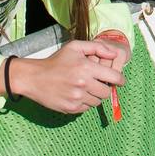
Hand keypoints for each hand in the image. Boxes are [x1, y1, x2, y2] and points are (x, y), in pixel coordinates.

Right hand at [6, 39, 126, 114]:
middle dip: (105, 87)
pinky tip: (77, 94)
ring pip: (97, 101)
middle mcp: (83, 84)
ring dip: (95, 95)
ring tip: (85, 88)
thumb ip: (97, 48)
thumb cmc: (56, 61)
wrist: (34, 78)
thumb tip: (115, 55)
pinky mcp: (70, 109)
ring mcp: (76, 98)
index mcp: (86, 68)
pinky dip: (85, 103)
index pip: (114, 78)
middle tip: (98, 83)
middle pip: (107, 92)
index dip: (120, 79)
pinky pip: (86, 109)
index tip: (119, 80)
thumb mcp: (75, 47)